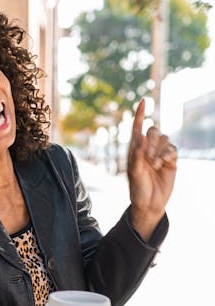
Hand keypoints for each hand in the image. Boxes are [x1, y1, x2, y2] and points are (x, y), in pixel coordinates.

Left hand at [127, 98, 176, 240]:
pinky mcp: (171, 161)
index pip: (137, 127)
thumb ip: (137, 154)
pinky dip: (168, 154)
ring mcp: (160, 154)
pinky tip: (163, 164)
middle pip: (154, 130)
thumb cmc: (137, 189)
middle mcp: (148, 149)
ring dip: (159, 150)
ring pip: (165, 139)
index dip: (140, 114)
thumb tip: (141, 136)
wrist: (149, 204)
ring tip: (155, 165)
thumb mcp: (134, 172)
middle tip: (148, 158)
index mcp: (135, 149)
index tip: (143, 101)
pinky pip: (173, 149)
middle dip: (152, 141)